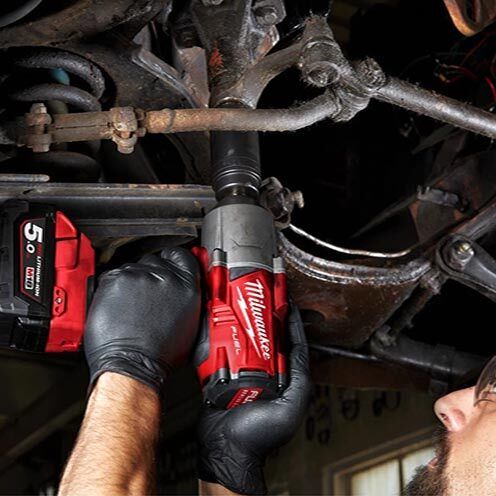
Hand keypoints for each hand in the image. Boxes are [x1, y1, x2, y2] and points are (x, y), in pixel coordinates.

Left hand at [84, 248, 200, 393]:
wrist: (132, 366)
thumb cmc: (160, 354)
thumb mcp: (190, 323)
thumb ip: (187, 296)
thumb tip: (182, 286)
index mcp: (186, 286)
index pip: (180, 255)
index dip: (171, 260)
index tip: (166, 264)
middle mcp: (165, 277)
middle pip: (154, 261)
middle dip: (148, 276)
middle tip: (144, 297)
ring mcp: (139, 277)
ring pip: (132, 269)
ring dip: (130, 283)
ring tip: (130, 307)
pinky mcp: (116, 280)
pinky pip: (113, 276)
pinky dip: (113, 289)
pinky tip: (118, 307)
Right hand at [197, 303, 310, 494]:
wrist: (225, 450)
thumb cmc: (259, 437)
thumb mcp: (290, 407)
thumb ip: (299, 377)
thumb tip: (300, 347)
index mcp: (285, 378)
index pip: (292, 341)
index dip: (290, 319)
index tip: (286, 299)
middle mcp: (266, 373)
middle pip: (267, 336)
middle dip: (264, 315)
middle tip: (260, 295)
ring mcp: (244, 373)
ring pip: (245, 340)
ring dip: (242, 322)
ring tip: (239, 303)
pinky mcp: (224, 375)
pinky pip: (224, 351)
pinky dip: (222, 337)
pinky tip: (219, 323)